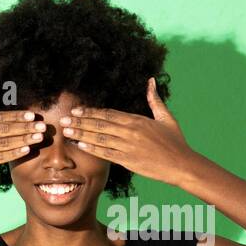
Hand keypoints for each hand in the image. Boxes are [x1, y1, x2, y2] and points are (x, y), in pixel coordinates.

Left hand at [62, 77, 194, 184]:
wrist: (182, 165)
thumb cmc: (176, 142)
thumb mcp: (166, 118)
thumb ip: (155, 99)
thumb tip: (151, 80)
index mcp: (138, 120)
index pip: (109, 113)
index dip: (91, 111)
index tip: (77, 110)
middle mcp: (131, 131)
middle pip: (101, 124)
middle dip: (81, 121)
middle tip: (63, 119)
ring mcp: (128, 146)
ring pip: (100, 137)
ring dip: (82, 133)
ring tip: (67, 130)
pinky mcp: (129, 160)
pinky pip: (107, 153)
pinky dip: (93, 148)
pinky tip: (80, 144)